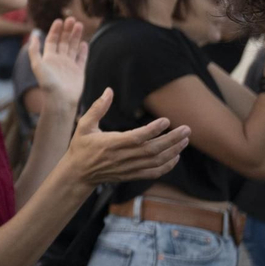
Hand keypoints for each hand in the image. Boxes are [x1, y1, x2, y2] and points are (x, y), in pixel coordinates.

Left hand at [28, 18, 86, 110]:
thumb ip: (34, 50)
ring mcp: (69, 66)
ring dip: (75, 36)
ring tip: (79, 25)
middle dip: (67, 30)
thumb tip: (34, 35)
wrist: (60, 99)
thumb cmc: (47, 83)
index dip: (55, 30)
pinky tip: (84, 43)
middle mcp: (59, 60)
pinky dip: (83, 51)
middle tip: (72, 19)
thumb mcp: (37, 65)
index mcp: (49, 58)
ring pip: (73, 47)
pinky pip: (82, 59)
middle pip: (63, 42)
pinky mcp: (79, 72)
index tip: (59, 20)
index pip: (52, 40)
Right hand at [65, 89, 189, 184]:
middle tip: (186, 129)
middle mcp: (122, 157)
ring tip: (185, 140)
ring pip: (156, 161)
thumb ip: (97, 108)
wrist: (78, 173)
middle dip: (172, 139)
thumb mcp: (84, 125)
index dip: (153, 130)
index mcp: (111, 143)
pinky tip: (175, 157)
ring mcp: (128, 168)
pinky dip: (167, 166)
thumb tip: (109, 90)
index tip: (166, 120)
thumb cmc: (81, 146)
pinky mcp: (131, 175)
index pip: (137, 137)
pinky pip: (153, 173)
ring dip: (173, 151)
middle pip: (152, 149)